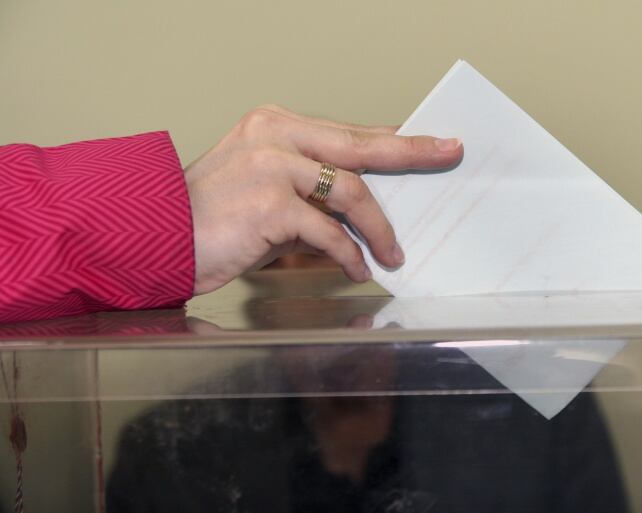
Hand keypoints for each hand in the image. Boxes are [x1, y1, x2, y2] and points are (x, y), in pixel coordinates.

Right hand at [184, 105, 462, 294]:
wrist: (158, 239)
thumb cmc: (213, 221)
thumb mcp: (268, 193)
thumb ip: (312, 192)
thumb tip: (366, 208)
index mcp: (275, 125)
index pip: (347, 131)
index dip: (390, 139)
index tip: (426, 142)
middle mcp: (275, 135)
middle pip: (360, 144)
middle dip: (412, 151)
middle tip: (448, 153)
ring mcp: (271, 165)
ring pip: (350, 189)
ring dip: (379, 226)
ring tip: (394, 253)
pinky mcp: (269, 202)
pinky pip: (328, 231)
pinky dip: (349, 254)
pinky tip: (357, 270)